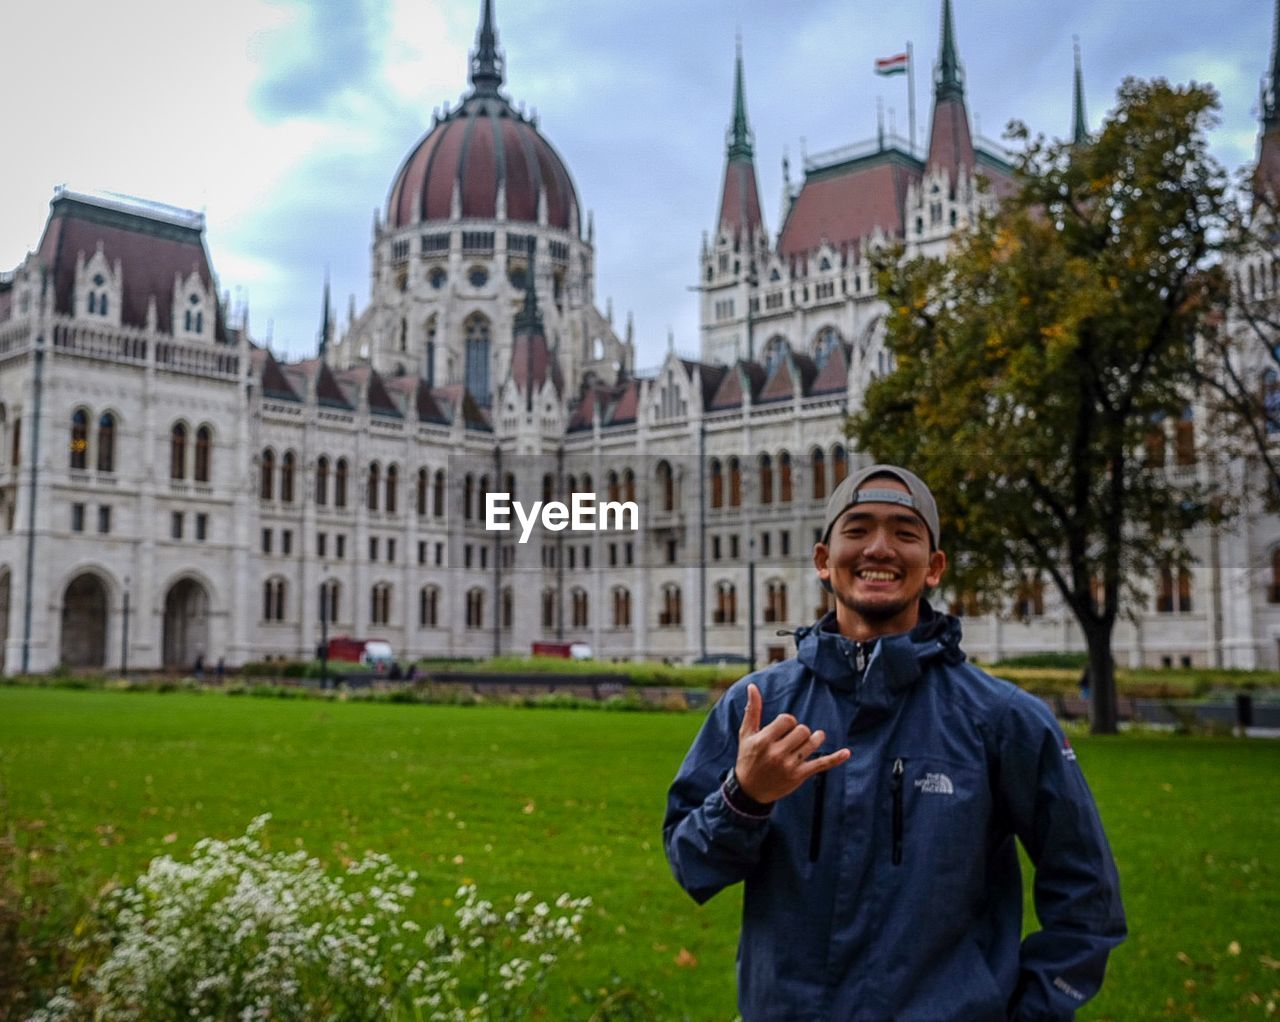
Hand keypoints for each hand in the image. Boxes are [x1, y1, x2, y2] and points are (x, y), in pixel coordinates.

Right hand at [735, 683, 850, 803]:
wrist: (749, 791)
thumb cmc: (747, 757)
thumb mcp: (746, 734)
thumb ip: (752, 710)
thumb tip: (752, 686)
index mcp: (764, 740)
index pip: (787, 720)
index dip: (788, 721)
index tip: (783, 729)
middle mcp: (777, 753)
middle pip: (802, 730)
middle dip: (799, 731)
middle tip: (793, 738)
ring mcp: (789, 766)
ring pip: (812, 743)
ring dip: (815, 738)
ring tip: (813, 738)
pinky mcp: (799, 776)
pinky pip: (820, 765)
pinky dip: (835, 759)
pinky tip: (846, 753)